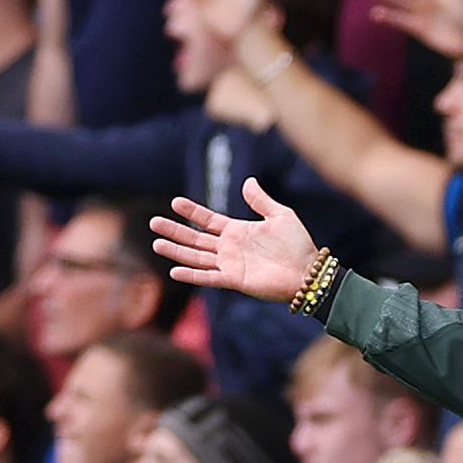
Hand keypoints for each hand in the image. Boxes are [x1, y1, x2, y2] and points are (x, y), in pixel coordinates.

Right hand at [153, 178, 318, 302]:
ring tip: (156, 244)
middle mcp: (230, 248)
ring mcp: (230, 265)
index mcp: (238, 231)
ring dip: (176, 251)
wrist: (308, 272)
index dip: (192, 212)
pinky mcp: (234, 280)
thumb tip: (247, 181)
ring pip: (196, 257)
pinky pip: (209, 277)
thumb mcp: (280, 215)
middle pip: (195, 238)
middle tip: (153, 223)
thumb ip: (261, 200)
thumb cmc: (298, 245)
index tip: (175, 202)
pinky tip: (175, 270)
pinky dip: (192, 275)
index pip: (208, 219)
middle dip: (175, 231)